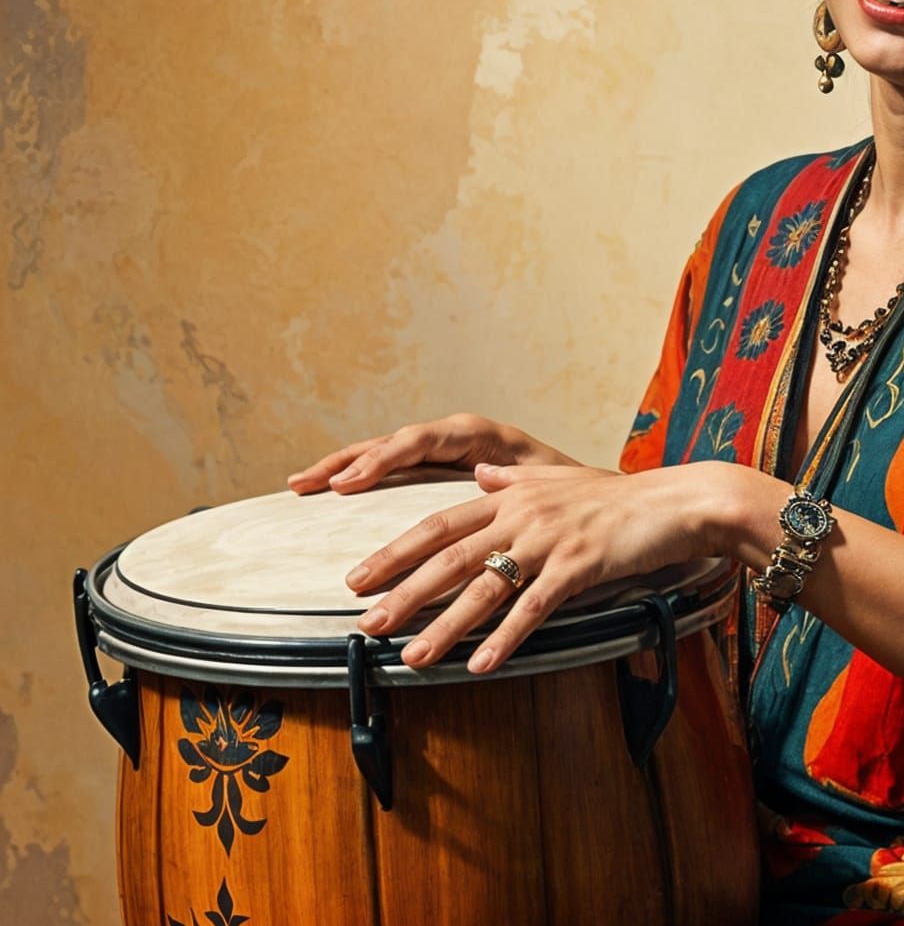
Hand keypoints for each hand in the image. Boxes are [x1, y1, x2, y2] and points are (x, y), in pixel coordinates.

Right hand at [287, 413, 585, 494]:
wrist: (580, 487)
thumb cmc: (565, 486)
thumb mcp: (544, 482)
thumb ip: (516, 481)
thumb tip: (483, 482)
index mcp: (477, 435)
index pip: (418, 440)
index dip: (381, 460)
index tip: (348, 485)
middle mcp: (453, 437)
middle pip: (389, 443)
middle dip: (346, 462)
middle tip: (306, 483)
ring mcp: (441, 450)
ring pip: (383, 453)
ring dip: (342, 467)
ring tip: (301, 483)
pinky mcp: (437, 466)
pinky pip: (392, 467)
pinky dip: (361, 475)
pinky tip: (331, 490)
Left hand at [346, 461, 740, 673]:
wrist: (676, 502)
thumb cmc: (620, 497)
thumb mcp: (558, 479)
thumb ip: (512, 477)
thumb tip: (478, 471)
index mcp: (510, 495)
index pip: (438, 524)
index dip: (395, 552)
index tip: (358, 577)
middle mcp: (521, 515)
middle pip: (449, 558)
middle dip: (403, 593)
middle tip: (366, 624)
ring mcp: (550, 540)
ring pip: (485, 587)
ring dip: (445, 626)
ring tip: (412, 658)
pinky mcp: (579, 566)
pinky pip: (533, 608)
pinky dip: (505, 638)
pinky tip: (481, 665)